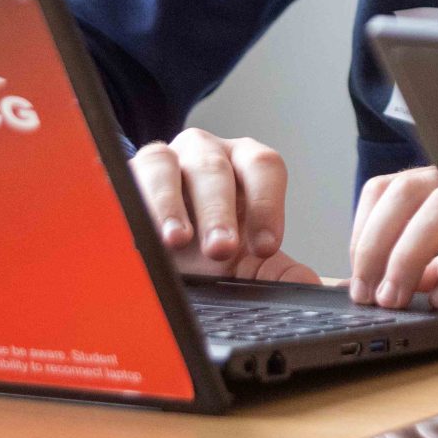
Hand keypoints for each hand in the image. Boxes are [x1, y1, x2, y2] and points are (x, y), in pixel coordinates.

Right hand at [129, 129, 317, 281]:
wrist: (160, 251)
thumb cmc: (209, 248)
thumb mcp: (243, 263)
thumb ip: (276, 273)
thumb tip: (308, 285)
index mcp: (247, 164)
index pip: (265, 168)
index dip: (267, 204)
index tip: (266, 248)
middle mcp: (208, 153)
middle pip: (217, 169)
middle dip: (219, 211)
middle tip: (221, 250)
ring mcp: (167, 158)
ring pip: (168, 165)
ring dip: (171, 204)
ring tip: (176, 240)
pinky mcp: (128, 173)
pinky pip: (129, 176)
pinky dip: (137, 204)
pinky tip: (140, 232)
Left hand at [348, 165, 437, 309]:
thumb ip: (413, 264)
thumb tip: (365, 287)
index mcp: (436, 181)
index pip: (384, 189)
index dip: (362, 231)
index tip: (357, 275)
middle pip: (404, 193)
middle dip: (376, 247)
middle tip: (369, 295)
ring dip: (406, 258)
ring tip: (395, 299)